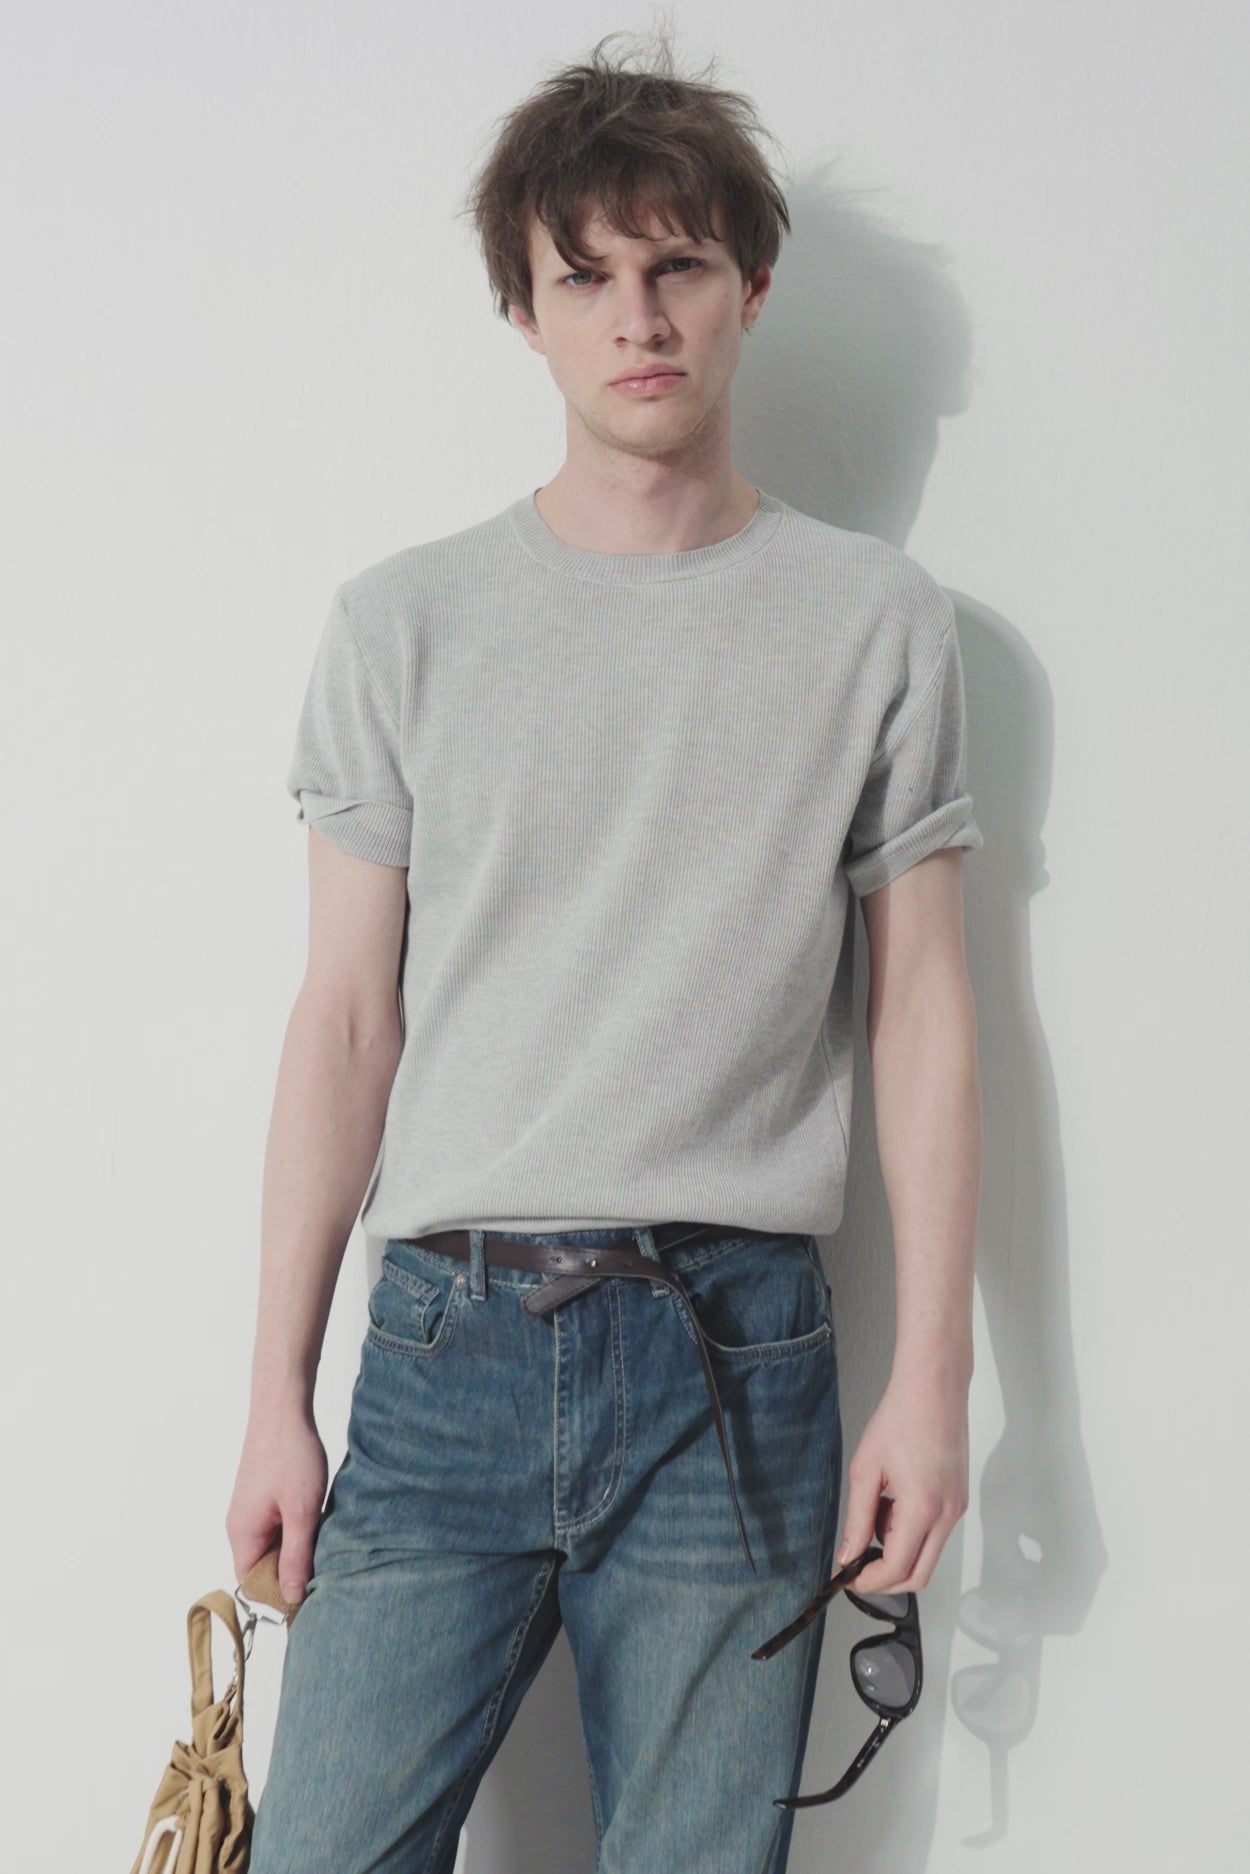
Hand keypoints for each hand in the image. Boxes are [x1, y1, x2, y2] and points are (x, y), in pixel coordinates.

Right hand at [226, 1404, 327, 1604]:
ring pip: (272, 1546)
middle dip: (291, 1569)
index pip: (253, 1585)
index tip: (311, 1588)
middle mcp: (240, 1526)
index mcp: (243, 1535)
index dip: (280, 1593)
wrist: (282, 1408)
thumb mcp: (301, 1512)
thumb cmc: (291, 1456)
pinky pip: (276, 1527)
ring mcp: (250, 1510)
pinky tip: (315, 1516)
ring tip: (321, 1534)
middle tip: (323, 1559)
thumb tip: (291, 1597)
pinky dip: (295, 1528)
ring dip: (296, 1547)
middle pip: (262, 1567)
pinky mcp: (262, 1497)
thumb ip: (296, 1557)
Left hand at [834, 1368, 969, 1595]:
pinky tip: (893, 1501)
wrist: (933, 1388)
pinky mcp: (958, 1499)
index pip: (897, 1568)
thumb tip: (848, 1555)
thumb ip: (856, 1518)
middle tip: (858, 1564)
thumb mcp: (866, 1470)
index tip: (848, 1577)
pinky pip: (934, 1533)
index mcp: (922, 1509)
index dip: (869, 1581)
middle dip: (886, 1579)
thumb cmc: (900, 1418)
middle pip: (918, 1575)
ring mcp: (956, 1508)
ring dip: (898, 1549)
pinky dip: (911, 1531)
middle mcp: (946, 1515)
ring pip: (927, 1555)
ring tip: (876, 1509)